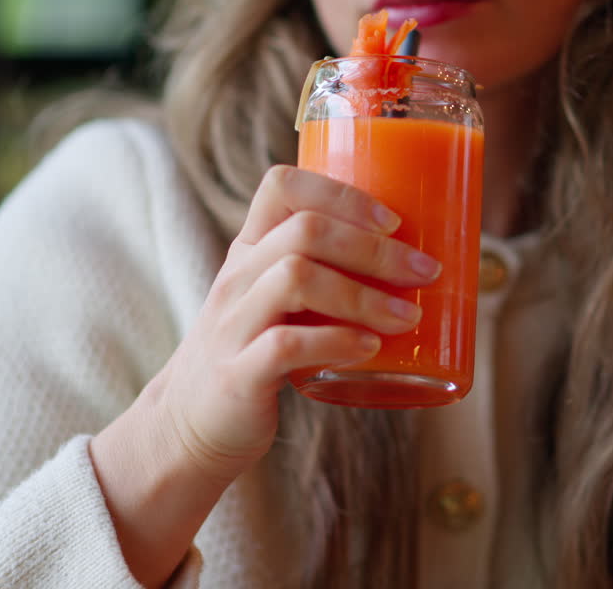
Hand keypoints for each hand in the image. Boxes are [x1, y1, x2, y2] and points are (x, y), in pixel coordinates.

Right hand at [154, 164, 441, 481]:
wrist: (188, 426)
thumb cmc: (253, 354)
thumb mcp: (273, 301)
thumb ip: (322, 274)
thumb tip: (415, 265)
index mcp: (249, 250)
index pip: (282, 186)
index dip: (342, 193)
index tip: (392, 221)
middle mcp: (237, 278)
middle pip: (304, 231)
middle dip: (374, 249)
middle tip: (424, 273)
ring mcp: (233, 325)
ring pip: (295, 278)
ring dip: (363, 295)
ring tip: (406, 317)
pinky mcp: (237, 375)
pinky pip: (285, 345)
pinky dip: (335, 342)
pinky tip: (369, 349)